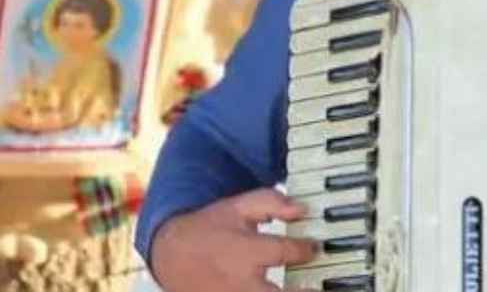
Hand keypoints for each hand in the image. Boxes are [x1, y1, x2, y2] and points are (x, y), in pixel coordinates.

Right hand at [149, 188, 318, 290]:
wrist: (170, 257)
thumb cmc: (208, 230)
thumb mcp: (236, 207)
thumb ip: (271, 203)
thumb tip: (301, 209)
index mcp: (245, 252)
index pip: (286, 252)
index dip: (306, 249)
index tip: (312, 247)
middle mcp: (242, 283)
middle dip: (305, 291)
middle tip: (315, 284)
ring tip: (304, 288)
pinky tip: (279, 289)